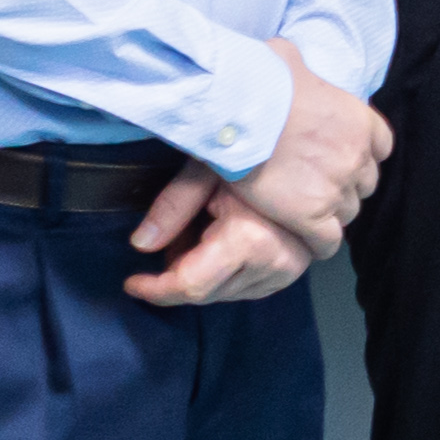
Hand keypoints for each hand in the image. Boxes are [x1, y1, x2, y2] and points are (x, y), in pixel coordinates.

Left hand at [125, 167, 315, 308]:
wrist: (306, 145)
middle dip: (179, 274)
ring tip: (202, 230)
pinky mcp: (294, 272)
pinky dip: (225, 274)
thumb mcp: (205, 171)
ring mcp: (289, 271)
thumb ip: (171, 209)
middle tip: (174, 236)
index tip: (132, 283)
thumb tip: (140, 245)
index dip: (156, 289)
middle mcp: (274, 263)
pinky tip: (222, 241)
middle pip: (206, 294)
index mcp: (250, 240)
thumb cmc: (254, 149)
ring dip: (204, 274)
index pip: (191, 286)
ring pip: (225, 294)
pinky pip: (247, 288)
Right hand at [220, 44, 393, 261]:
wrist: (242, 110)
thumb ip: (298, 64)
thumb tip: (287, 56)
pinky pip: (328, 241)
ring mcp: (338, 188)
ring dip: (330, 213)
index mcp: (360, 121)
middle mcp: (357, 156)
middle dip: (345, 185)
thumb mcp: (287, 58)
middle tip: (316, 185)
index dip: (360, 155)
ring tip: (304, 211)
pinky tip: (304, 238)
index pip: (381, 147)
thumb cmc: (260, 79)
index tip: (339, 158)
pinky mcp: (313, 216)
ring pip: (347, 212)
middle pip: (364, 183)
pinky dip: (318, 242)